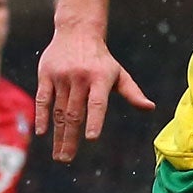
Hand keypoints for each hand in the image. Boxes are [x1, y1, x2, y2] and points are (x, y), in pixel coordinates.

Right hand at [34, 25, 155, 162]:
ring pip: (59, 110)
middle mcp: (80, 77)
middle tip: (66, 159)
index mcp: (100, 79)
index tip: (91, 138)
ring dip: (58, 135)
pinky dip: (41, 116)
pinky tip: (42, 132)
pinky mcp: (46, 74)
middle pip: (75, 113)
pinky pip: (43, 98)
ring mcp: (62, 76)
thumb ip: (132, 93)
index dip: (94, 120)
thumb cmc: (101, 60)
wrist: (77, 32)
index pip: (97, 103)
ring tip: (59, 155)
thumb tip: (150, 108)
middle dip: (70, 139)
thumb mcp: (119, 74)